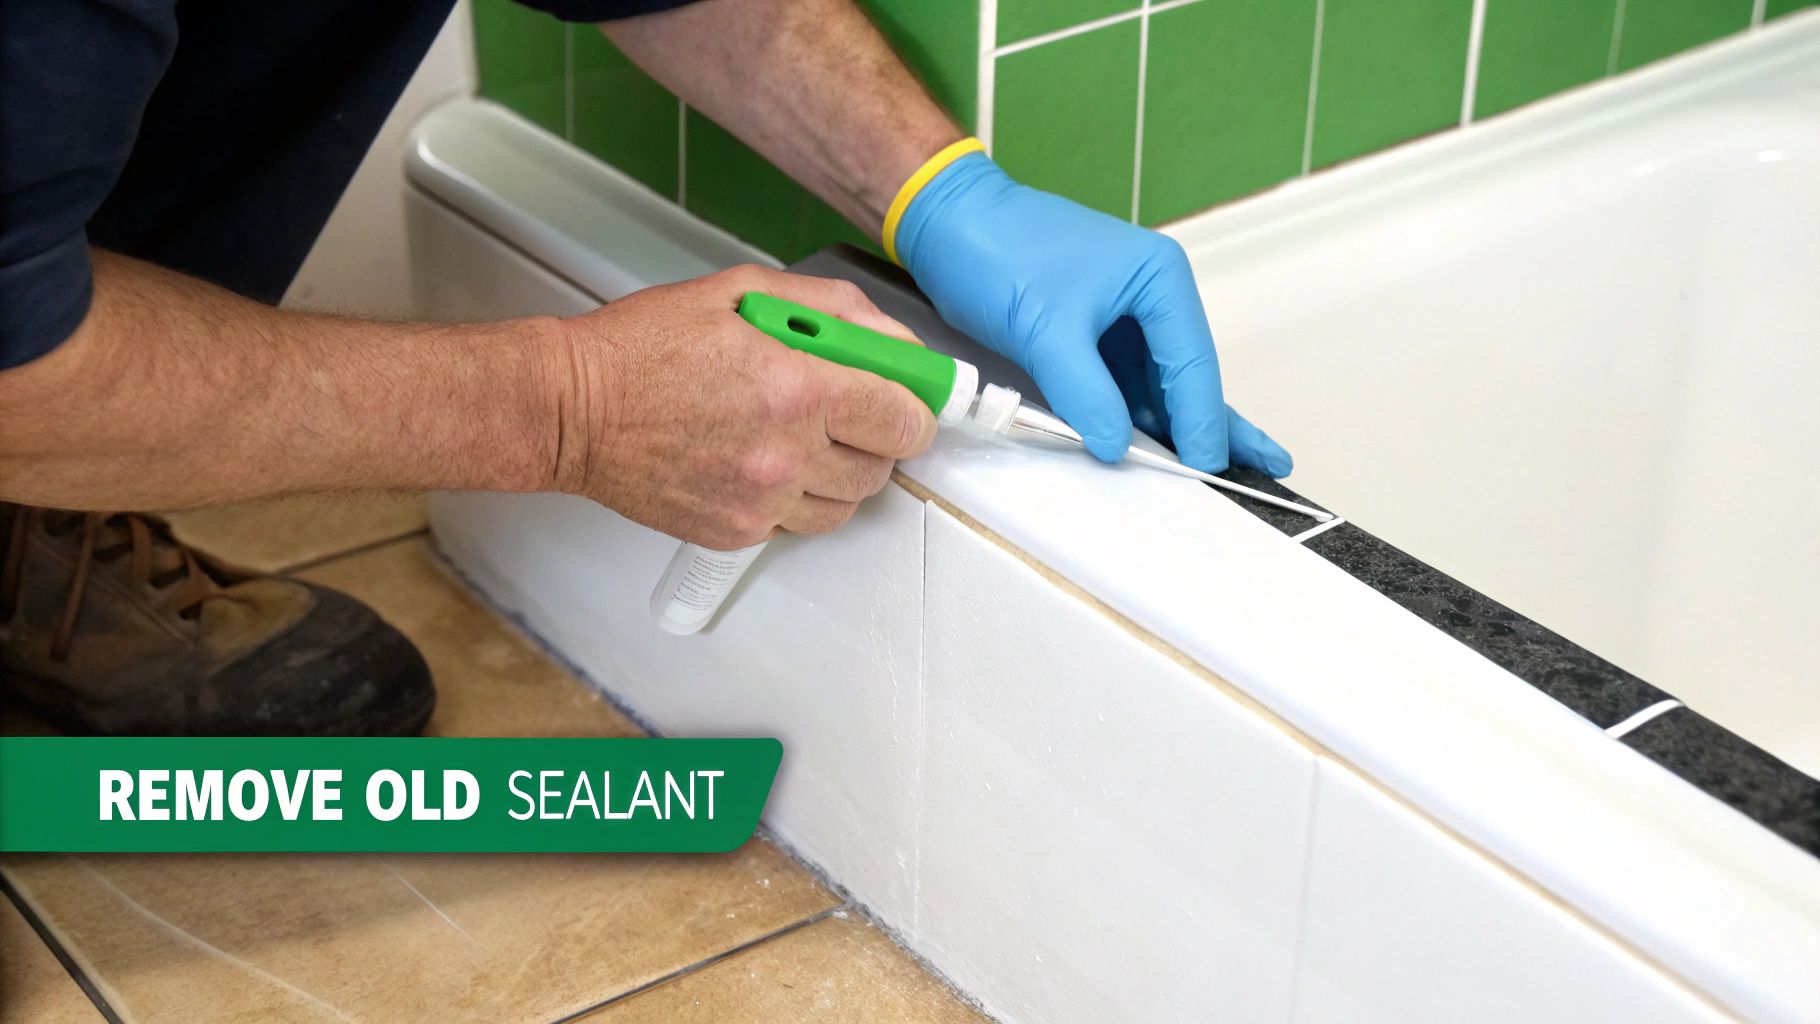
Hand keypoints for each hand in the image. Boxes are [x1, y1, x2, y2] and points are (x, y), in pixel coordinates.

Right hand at [553, 265, 936, 548]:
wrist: (571, 411)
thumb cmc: (643, 349)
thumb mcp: (741, 293)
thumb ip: (832, 310)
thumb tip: (894, 341)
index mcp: (797, 390)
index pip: (906, 420)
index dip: (912, 407)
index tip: (904, 398)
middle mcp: (786, 456)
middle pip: (882, 468)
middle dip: (872, 437)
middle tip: (840, 409)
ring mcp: (761, 502)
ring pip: (845, 505)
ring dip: (836, 472)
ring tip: (795, 436)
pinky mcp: (735, 534)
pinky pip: (797, 526)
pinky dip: (793, 498)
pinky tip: (758, 461)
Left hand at [894, 153, 1291, 476]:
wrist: (948, 224)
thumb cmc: (998, 250)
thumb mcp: (1045, 328)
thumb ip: (1086, 391)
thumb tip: (1116, 444)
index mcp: (1158, 279)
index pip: (1193, 363)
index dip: (1203, 420)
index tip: (1208, 467)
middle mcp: (1151, 296)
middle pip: (1188, 375)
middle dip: (1212, 425)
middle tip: (1262, 471)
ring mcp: (1122, 316)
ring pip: (1158, 385)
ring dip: (1176, 428)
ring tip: (1216, 471)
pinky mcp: (1091, 334)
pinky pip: (1124, 384)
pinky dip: (1136, 417)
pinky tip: (1157, 448)